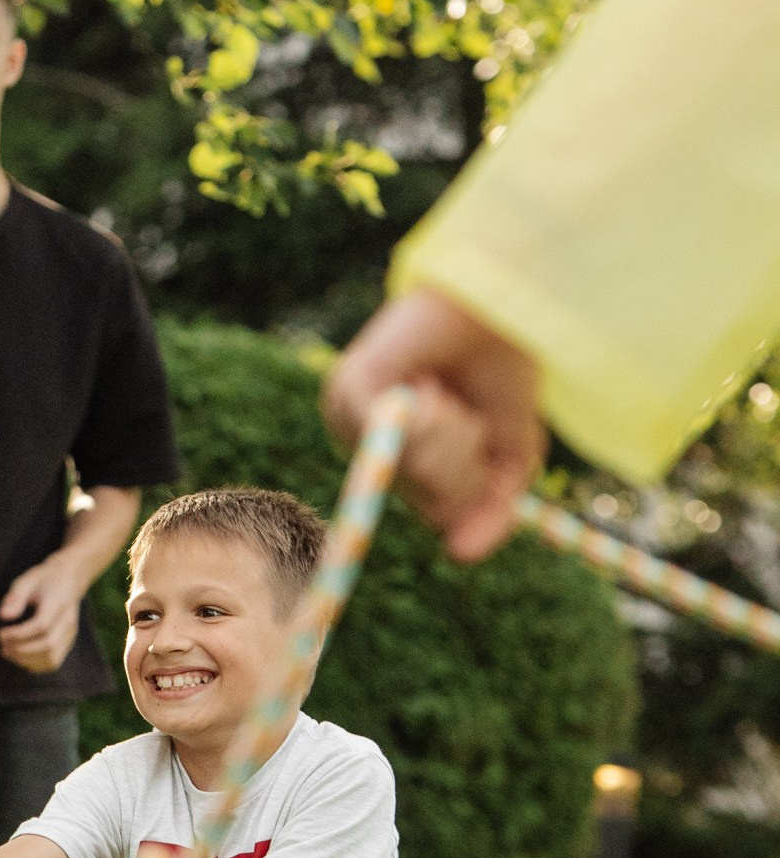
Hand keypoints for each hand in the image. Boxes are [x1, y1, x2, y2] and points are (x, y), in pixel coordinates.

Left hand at [0, 552, 84, 673]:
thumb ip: (15, 597)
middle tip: (2, 646)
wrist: (68, 580)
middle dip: (21, 650)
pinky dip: (36, 665)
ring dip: (27, 660)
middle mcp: (68, 621)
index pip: (41, 626)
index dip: (19, 634)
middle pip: (47, 644)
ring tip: (8, 653)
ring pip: (52, 657)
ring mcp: (70, 634)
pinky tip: (21, 658)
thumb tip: (3, 616)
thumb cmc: (44, 580)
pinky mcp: (68, 642)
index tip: (1, 634)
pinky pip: (54, 662)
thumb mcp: (26, 580)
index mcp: (58, 603)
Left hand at [322, 290, 545, 561]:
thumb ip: (492, 509)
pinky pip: (398, 440)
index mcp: (397, 457)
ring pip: (413, 471)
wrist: (496, 302)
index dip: (471, 486)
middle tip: (462, 408)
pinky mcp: (345, 392)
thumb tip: (459, 555)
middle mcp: (365, 441)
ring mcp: (348, 419)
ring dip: (449, 437)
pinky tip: (427, 386)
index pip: (436, 510)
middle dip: (462, 459)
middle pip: (425, 497)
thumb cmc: (500, 370)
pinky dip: (429, 418)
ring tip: (443, 391)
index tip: (482, 438)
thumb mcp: (511, 454)